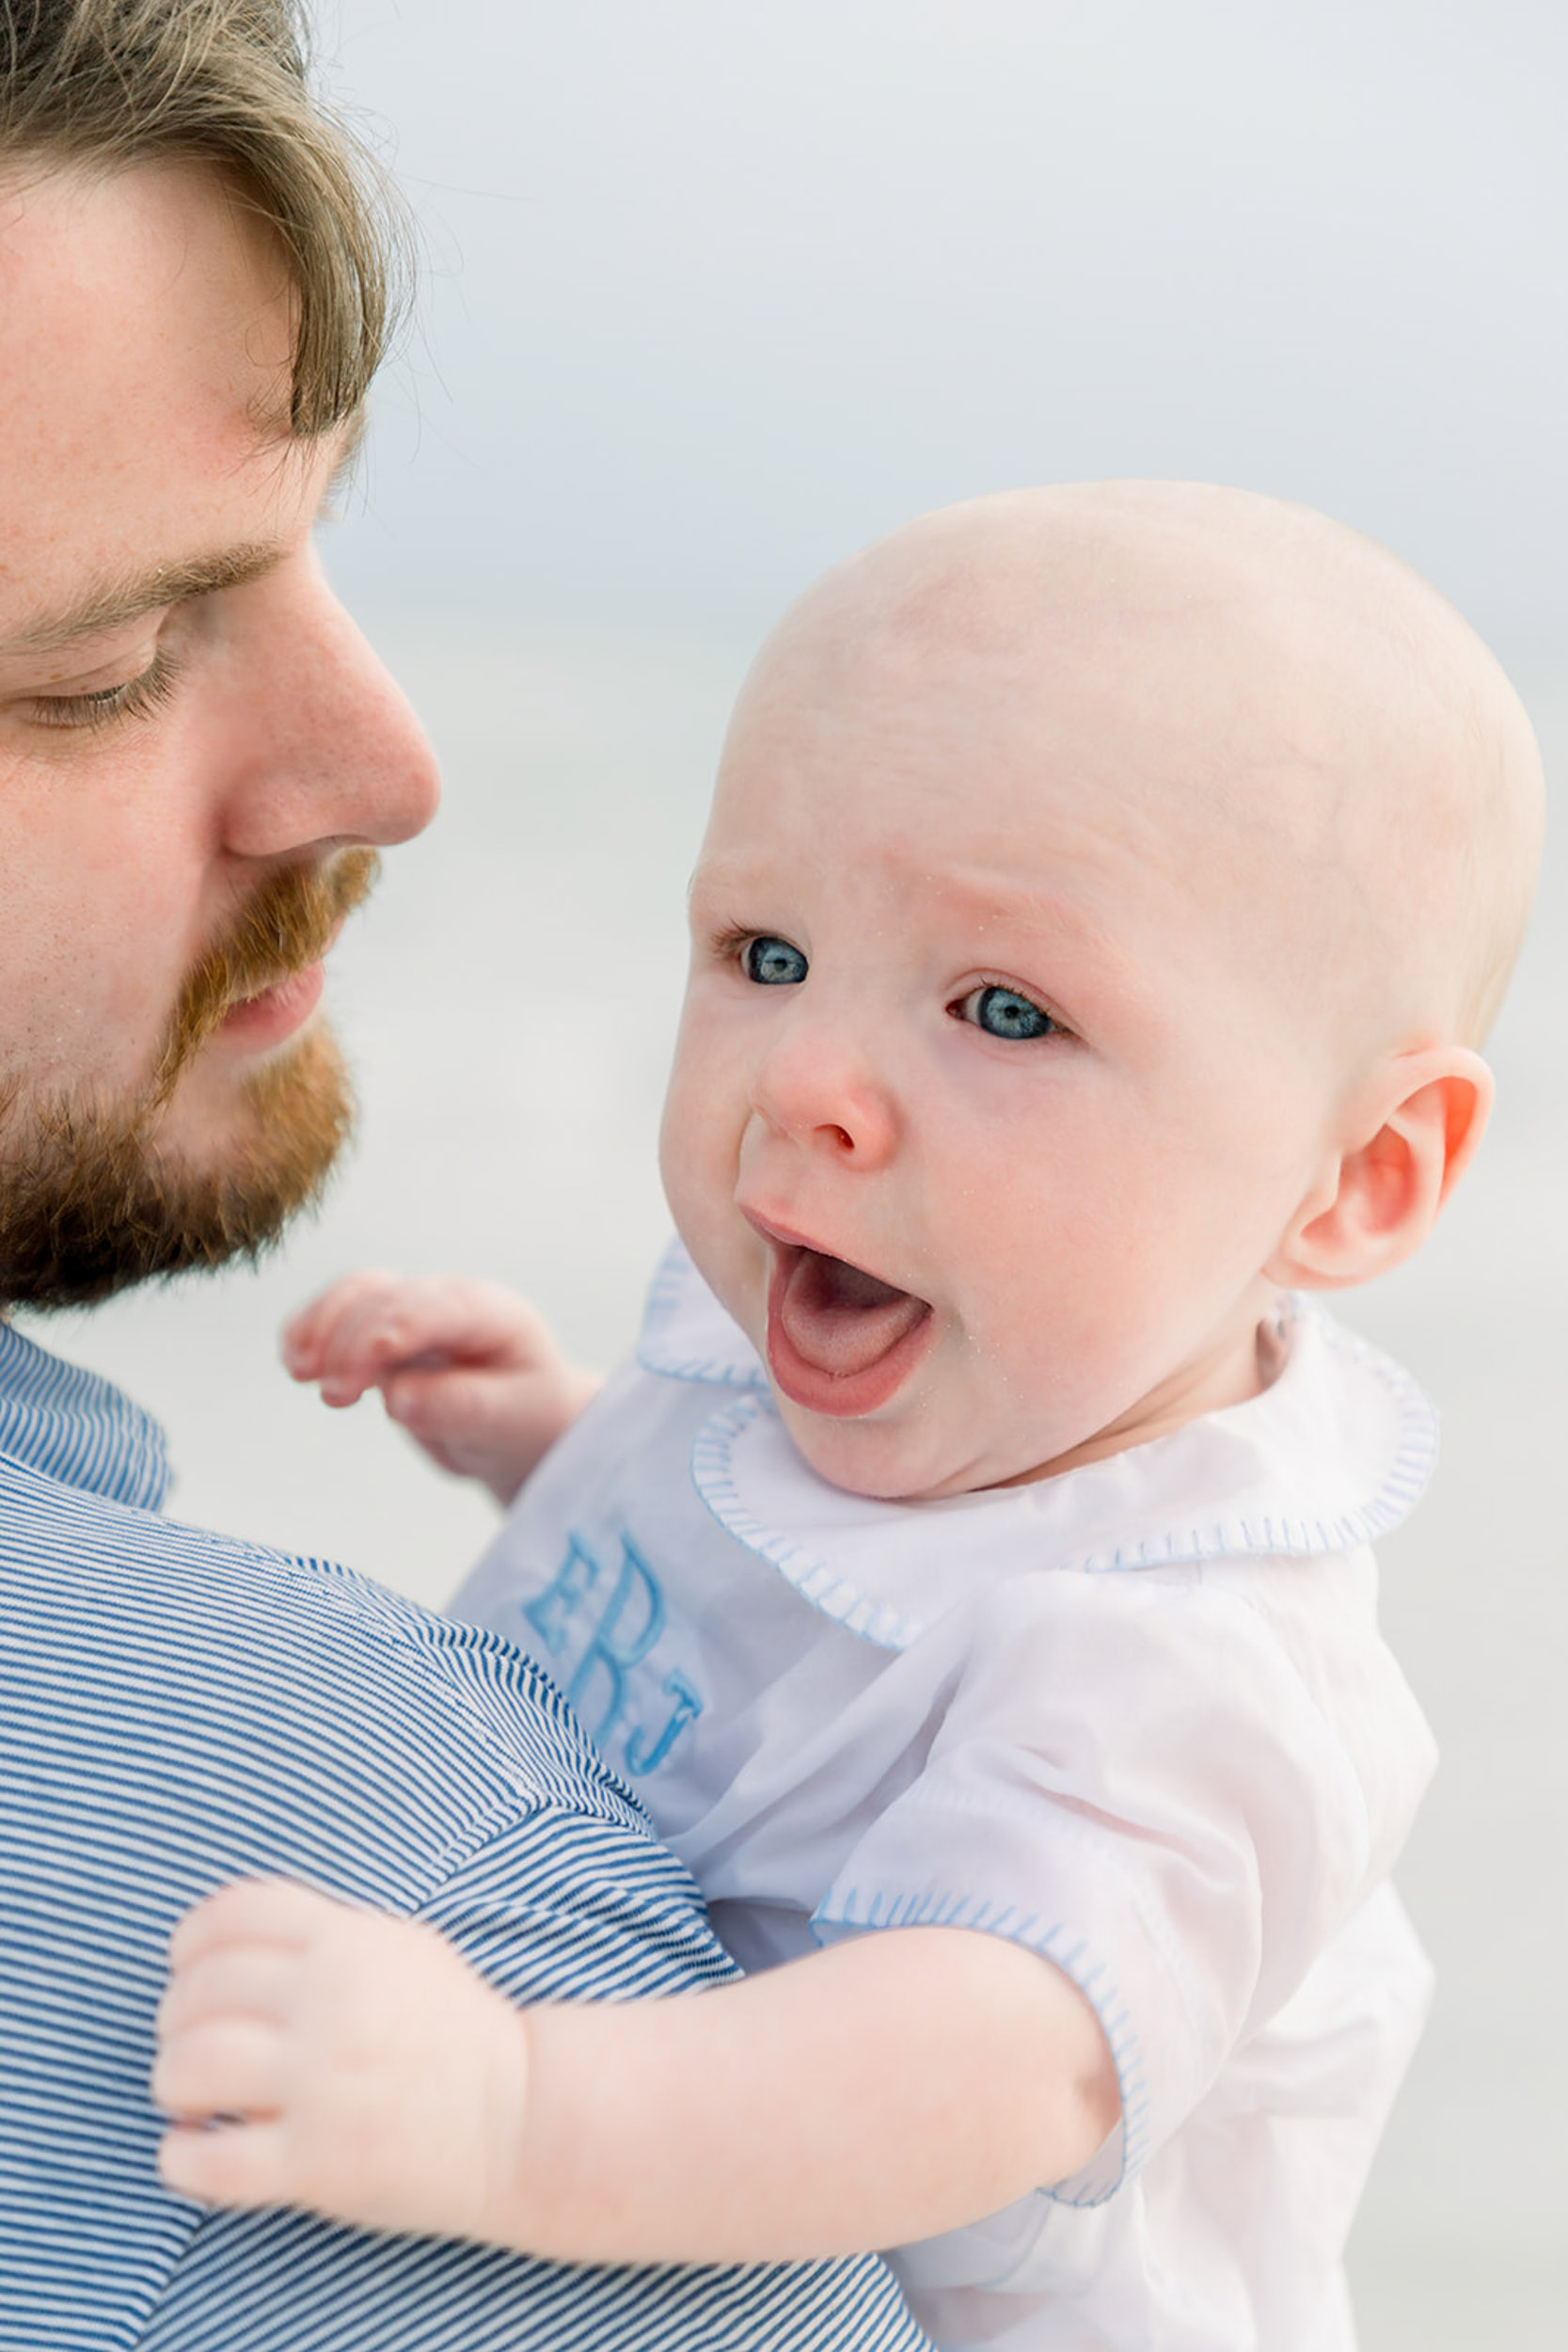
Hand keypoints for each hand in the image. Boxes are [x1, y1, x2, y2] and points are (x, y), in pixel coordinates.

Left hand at [155, 1881, 532, 2241]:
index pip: (233, 1914)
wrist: (523, 2116)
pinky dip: (182, 2160)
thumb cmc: (454, 2031)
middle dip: (174, 2019)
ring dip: (171, 2083)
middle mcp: (329, 2004)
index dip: (191, 1940)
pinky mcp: (318, 2163)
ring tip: (188, 2100)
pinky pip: (210, 2163)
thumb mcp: (403, 1948)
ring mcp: (322, 2084)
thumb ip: (324, 1935)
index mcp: (349, 1943)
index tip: (185, 1967)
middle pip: (199, 1992)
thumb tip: (225, 1942)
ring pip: (190, 2069)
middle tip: (185, 2042)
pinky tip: (192, 2153)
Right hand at [282, 1271, 599, 1501]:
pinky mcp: (386, 1330)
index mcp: (492, 1313)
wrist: (523, 1427)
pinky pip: (342, 1312)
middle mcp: (450, 1300)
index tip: (354, 1377)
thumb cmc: (527, 1420)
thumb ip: (460, 1408)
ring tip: (298, 1372)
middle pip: (388, 1299)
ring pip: (358, 1294)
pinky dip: (313, 1328)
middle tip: (333, 1397)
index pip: (433, 1311)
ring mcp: (416, 1309)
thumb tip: (397, 1399)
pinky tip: (292, 1358)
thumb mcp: (509, 1422)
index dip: (388, 1336)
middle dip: (351, 1343)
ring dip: (321, 1326)